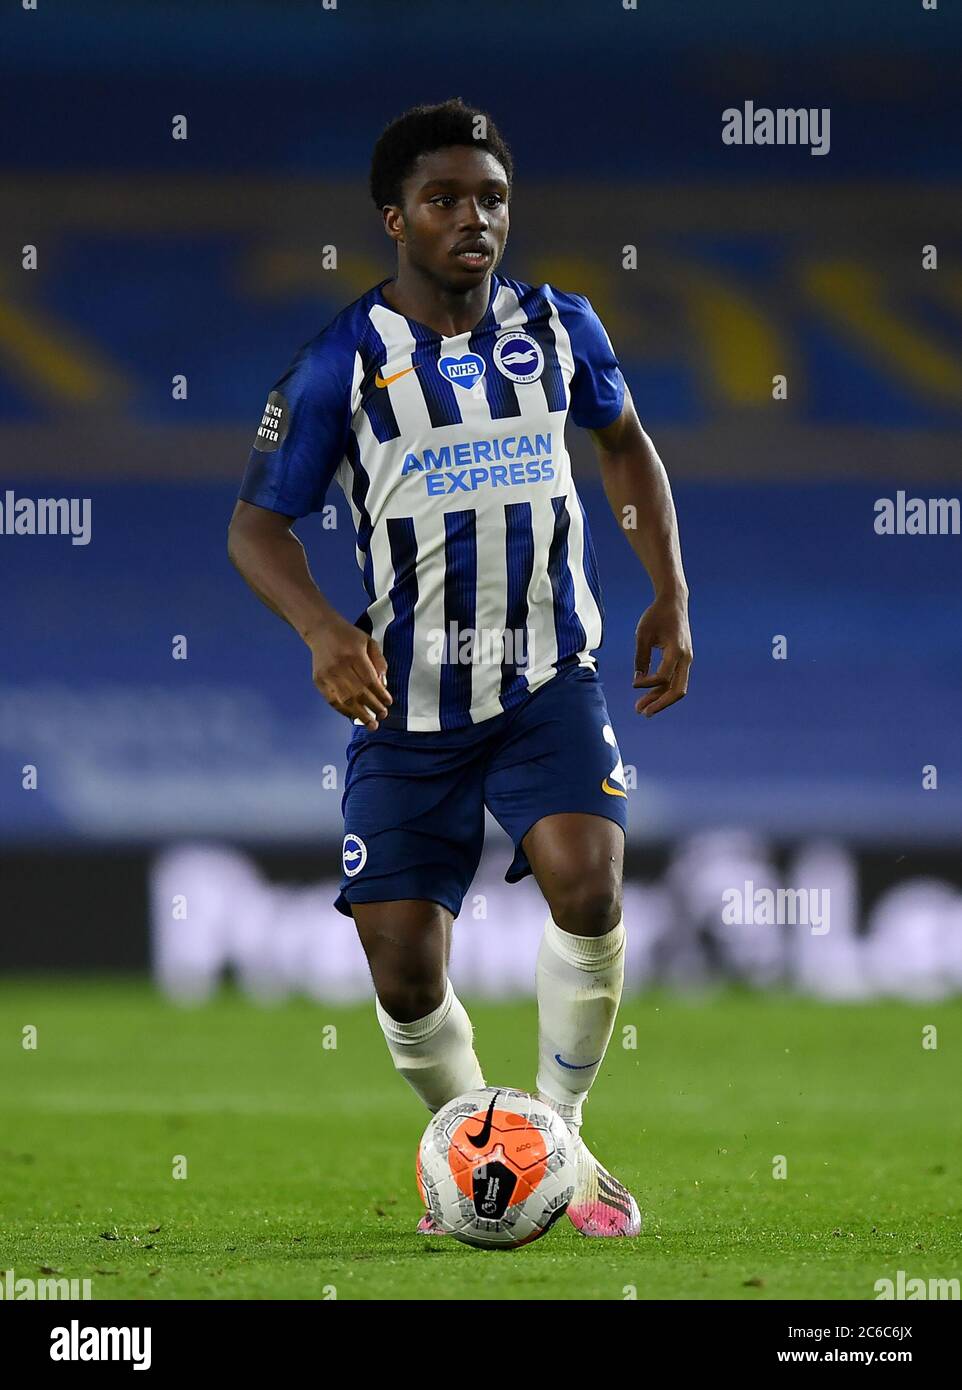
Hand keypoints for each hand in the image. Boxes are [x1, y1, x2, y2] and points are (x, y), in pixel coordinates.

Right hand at [306, 618, 391, 730]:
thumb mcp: (369, 642)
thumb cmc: (349, 636)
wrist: (321, 630)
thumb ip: (379, 662)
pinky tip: (353, 716)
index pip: (369, 680)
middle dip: (373, 707)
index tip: (388, 703)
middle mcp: (339, 666)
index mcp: (354, 655)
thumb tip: (383, 685)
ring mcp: (327, 675)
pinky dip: (344, 711)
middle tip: (382, 716)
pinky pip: (332, 701)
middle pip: (359, 692)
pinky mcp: (319, 681)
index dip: (380, 694)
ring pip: (345, 700)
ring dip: (360, 714)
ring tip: (370, 724)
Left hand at [632, 594, 692, 717]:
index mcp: (677, 651)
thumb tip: (638, 681)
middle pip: (677, 690)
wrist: (674, 601)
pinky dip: (661, 689)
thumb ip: (641, 658)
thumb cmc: (656, 615)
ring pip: (676, 687)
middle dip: (660, 704)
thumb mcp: (643, 634)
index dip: (647, 683)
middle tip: (643, 713)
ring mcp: (686, 660)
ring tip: (641, 709)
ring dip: (659, 699)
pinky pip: (673, 679)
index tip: (634, 683)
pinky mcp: (682, 660)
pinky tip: (647, 696)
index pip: (663, 676)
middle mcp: (685, 658)